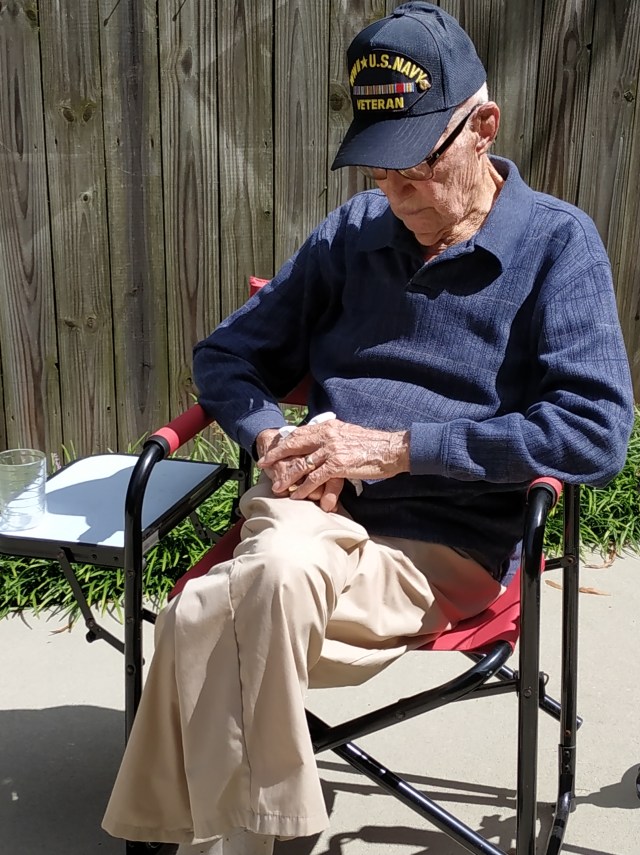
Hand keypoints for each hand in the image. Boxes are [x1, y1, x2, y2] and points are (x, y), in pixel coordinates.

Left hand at [257, 418, 409, 504]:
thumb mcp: (349, 434)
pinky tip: (297, 495)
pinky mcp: (337, 464)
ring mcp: (331, 450)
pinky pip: (315, 478)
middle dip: (276, 456)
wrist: (391, 449)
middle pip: (294, 446)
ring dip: (287, 477)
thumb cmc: (373, 444)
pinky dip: (304, 488)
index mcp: (329, 427)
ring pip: (301, 464)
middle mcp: (327, 436)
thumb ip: (334, 437)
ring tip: (277, 487)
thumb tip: (323, 441)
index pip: (299, 433)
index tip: (272, 450)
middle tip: (264, 465)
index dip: (283, 442)